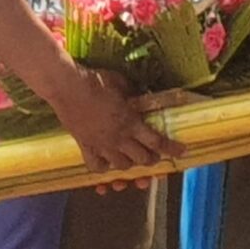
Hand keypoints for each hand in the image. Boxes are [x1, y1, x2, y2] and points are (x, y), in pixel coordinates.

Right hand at [49, 67, 186, 175]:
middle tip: (153, 154)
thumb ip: (133, 94)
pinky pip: (97, 166)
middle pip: (142, 159)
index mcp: (131, 122)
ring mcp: (102, 145)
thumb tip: (140, 97)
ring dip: (130, 163)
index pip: (157, 142)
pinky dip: (104, 167)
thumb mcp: (122, 83)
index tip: (181, 151)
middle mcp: (119, 138)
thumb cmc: (96, 81)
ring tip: (130, 157)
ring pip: (122, 166)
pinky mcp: (86, 146)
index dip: (171, 149)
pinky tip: (106, 162)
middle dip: (151, 158)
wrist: (68, 87)